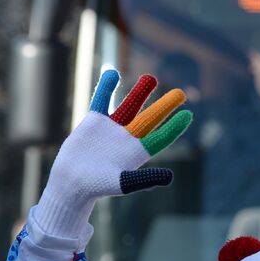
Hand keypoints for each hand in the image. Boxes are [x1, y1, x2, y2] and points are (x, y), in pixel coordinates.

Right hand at [35, 70, 191, 237]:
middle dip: (165, 106)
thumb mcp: (123, 183)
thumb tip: (170, 177)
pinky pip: (102, 100)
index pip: (161, 136)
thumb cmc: (97, 186)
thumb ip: (145, 179)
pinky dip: (106, 88)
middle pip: (151, 118)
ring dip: (140, 92)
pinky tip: (113, 74)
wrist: (71, 182)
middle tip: (181, 93)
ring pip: (130, 105)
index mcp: (139, 152)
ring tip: (151, 78)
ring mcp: (113, 128)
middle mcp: (129, 137)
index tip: (188, 115)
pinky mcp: (94, 121)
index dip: (174, 127)